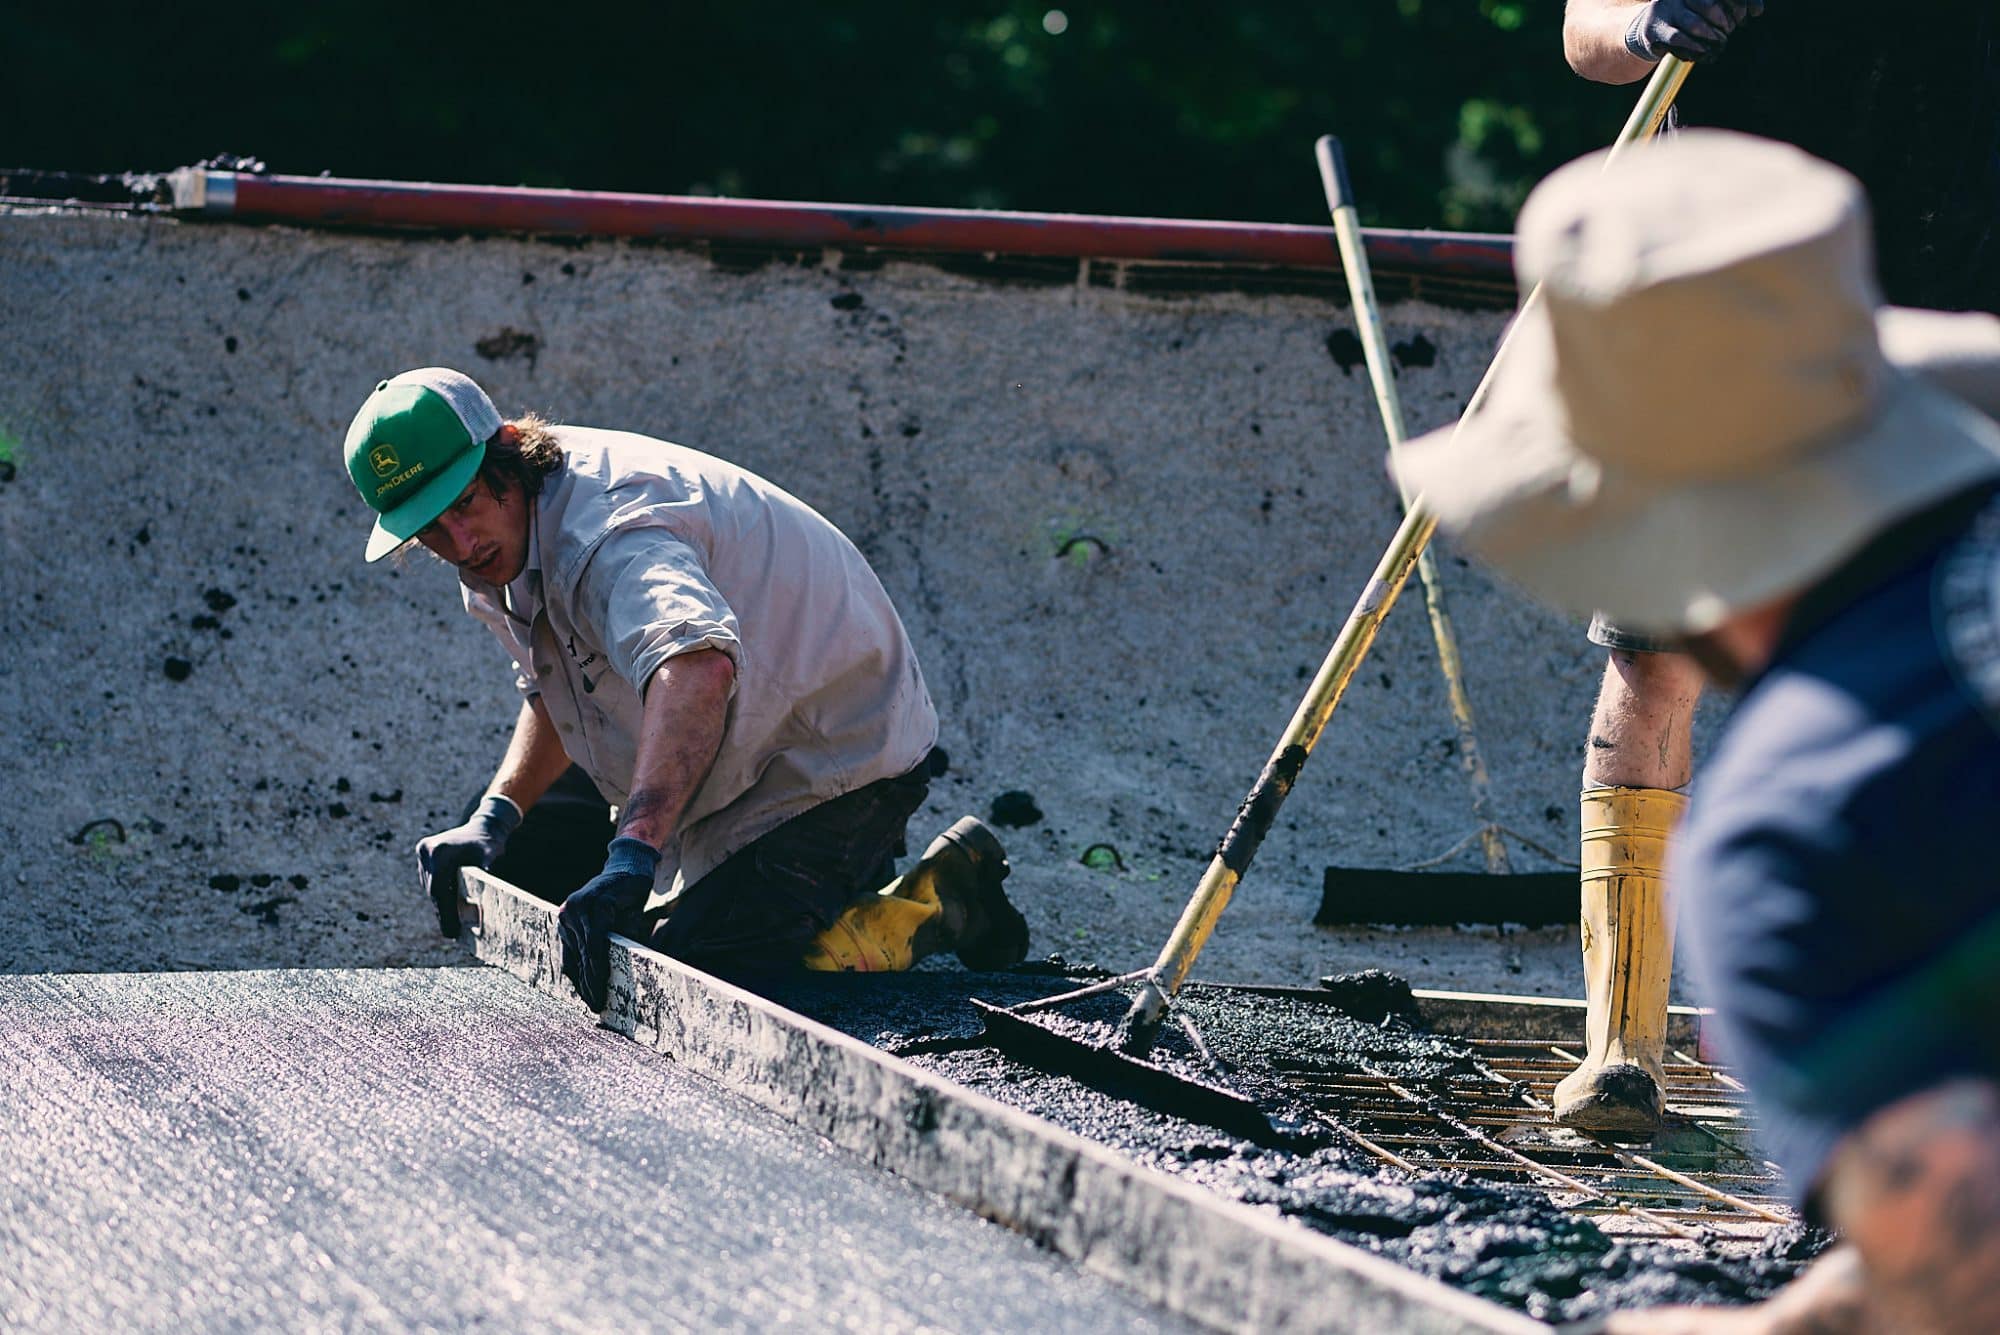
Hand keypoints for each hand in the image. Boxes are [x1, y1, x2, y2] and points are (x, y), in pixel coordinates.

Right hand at [415, 795, 522, 937]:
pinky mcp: (423, 853)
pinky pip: (430, 880)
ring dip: (440, 905)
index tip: (451, 933)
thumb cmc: (490, 844)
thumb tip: (486, 900)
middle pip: (433, 891)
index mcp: (440, 852)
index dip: (445, 914)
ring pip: (430, 887)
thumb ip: (486, 873)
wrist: (484, 826)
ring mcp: (423, 851)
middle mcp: (427, 850)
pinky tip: (448, 908)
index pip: (440, 890)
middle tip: (451, 934)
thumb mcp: (491, 858)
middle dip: (443, 913)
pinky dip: (439, 894)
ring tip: (450, 925)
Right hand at [557, 836, 661, 1011]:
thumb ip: (626, 941)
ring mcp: (566, 912)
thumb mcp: (636, 916)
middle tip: (596, 1007)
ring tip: (589, 1001)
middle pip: (581, 955)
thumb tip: (625, 972)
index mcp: (595, 907)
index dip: (597, 975)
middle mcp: (575, 909)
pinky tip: (581, 983)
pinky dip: (575, 965)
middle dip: (588, 983)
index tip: (601, 995)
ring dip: (579, 979)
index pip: (594, 949)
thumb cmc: (636, 893)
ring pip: (571, 955)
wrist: (626, 866)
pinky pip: (569, 948)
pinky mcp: (564, 917)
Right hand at [1625, 0, 1762, 62]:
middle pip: (1710, 5)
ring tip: (1720, 43)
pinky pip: (1680, 39)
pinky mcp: (1654, 29)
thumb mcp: (1705, 6)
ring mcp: (1665, 9)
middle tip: (1729, 32)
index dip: (1739, 4)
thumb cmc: (1685, 17)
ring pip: (1696, 24)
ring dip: (1712, 37)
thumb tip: (1758, 11)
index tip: (1750, 15)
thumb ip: (1729, 5)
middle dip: (1725, 23)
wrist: (1649, 28)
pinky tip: (1704, 51)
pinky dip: (1696, 47)